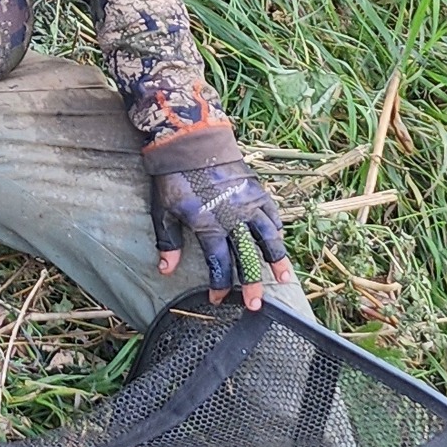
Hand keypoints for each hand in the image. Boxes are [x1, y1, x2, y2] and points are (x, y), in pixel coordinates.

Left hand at [140, 104, 291, 305]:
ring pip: (268, 237)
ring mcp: (248, 203)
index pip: (218, 262)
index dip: (218, 283)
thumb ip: (168, 241)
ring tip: (284, 278)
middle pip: (247, 257)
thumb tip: (166, 270)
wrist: (190, 141)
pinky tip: (279, 239)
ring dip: (276, 259)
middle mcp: (233, 218)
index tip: (217, 298)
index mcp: (208, 225)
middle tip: (255, 305)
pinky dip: (276, 228)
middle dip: (251, 284)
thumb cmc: (172, 177)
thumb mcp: (163, 210)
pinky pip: (271, 213)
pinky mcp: (256, 190)